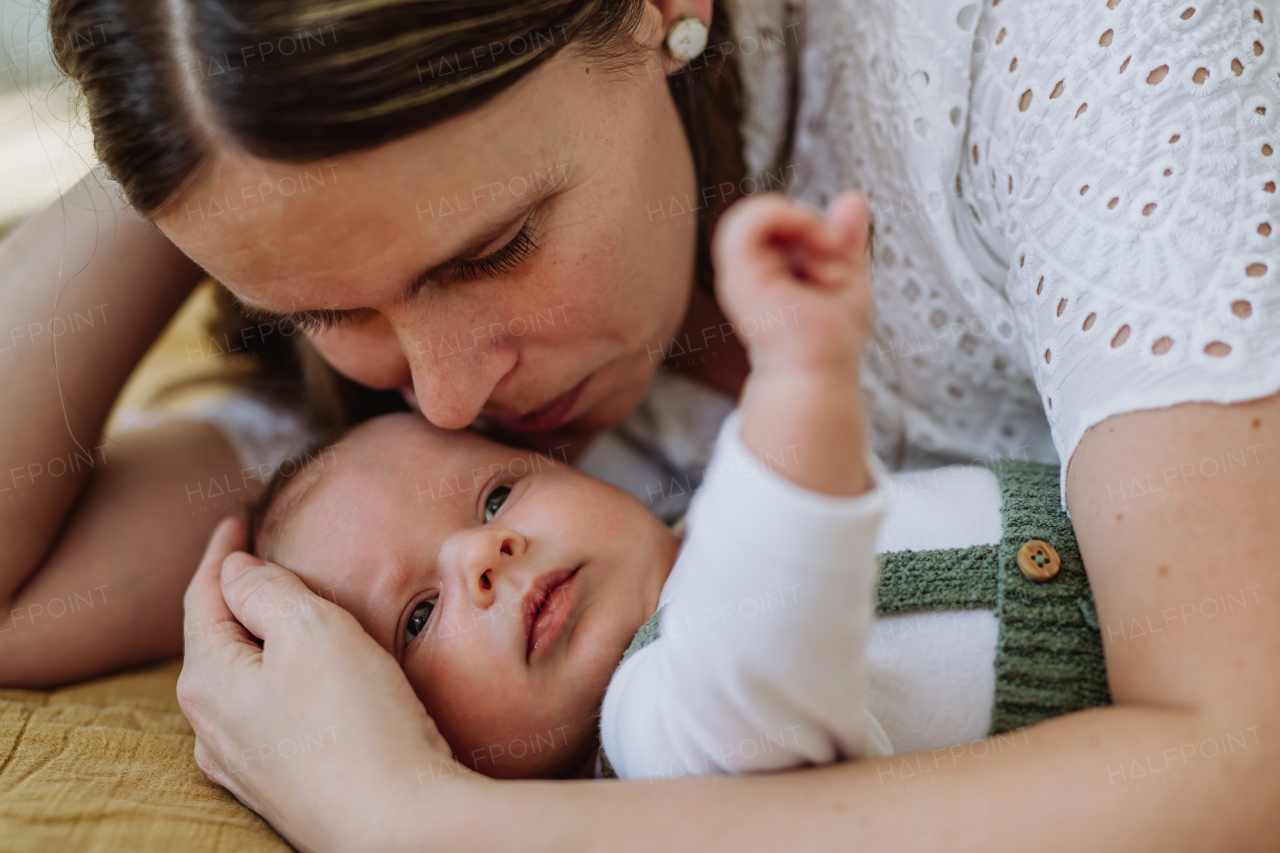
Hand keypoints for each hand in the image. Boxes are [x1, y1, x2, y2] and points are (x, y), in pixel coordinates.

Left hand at [178, 518, 477, 852]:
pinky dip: (280, 683)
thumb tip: (234, 571)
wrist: (396, 823)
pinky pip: (269, 718)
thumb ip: (266, 589)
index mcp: (208, 681)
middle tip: (259, 559)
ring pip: (243, 684)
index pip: (203, 598)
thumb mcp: (312, 629)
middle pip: (217, 642)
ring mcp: (245, 765)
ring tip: (286, 615)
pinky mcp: (282, 787)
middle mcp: (212, 729)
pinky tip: (305, 684)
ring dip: (260, 644)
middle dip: (236, 598)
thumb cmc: (357, 721)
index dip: (219, 552)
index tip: (235, 519)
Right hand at [712, 191, 872, 375]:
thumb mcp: (846, 274)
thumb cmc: (829, 340)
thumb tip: (853, 197)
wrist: (821, 372)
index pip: (777, 221)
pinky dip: (790, 217)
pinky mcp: (739, 275)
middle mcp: (746, 271)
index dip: (811, 225)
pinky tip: (821, 245)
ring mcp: (738, 273)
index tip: (839, 258)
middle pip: (772, 214)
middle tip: (837, 264)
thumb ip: (846, 238)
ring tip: (829, 256)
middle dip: (814, 227)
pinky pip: (749, 219)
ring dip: (805, 224)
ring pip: (759, 212)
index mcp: (763, 271)